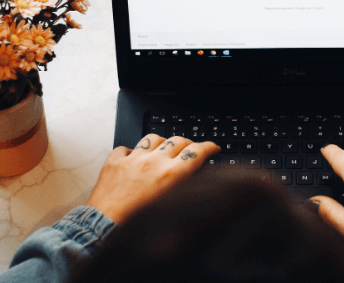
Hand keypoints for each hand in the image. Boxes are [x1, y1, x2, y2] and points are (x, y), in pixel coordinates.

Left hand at [87, 134, 219, 225]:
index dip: (209, 147)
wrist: (106, 229)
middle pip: (178, 140)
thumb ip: (185, 190)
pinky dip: (130, 152)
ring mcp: (133, 160)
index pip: (197, 152)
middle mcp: (154, 163)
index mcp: (172, 175)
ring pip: (153, 138)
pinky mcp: (114, 163)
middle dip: (188, 143)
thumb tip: (193, 179)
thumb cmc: (138, 226)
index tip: (213, 147)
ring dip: (161, 143)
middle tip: (191, 149)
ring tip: (162, 149)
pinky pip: (125, 148)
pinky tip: (133, 159)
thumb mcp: (173, 210)